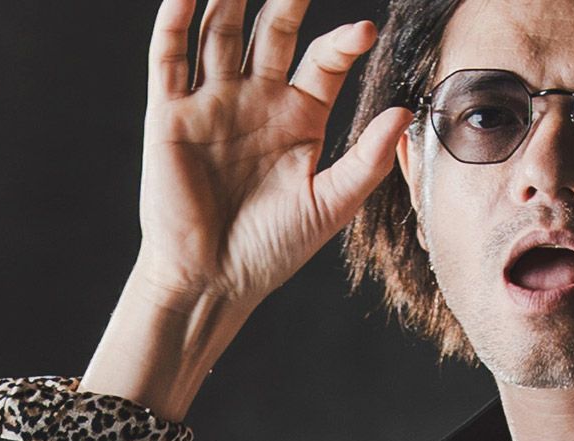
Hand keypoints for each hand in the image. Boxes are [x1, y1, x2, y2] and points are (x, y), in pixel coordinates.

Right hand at [133, 0, 413, 310]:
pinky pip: (169, 54)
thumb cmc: (272, 250)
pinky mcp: (169, 112)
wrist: (214, 281)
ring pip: (219, 29)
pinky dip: (175, 18)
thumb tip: (405, 114)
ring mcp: (211, 101)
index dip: (342, 42)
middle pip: (271, 30)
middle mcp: (255, 100)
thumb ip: (368, 161)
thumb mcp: (330, 206)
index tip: (365, 33)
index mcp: (297, 118)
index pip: (322, 60)